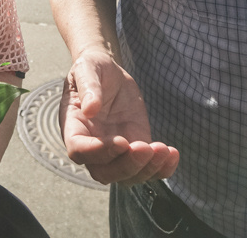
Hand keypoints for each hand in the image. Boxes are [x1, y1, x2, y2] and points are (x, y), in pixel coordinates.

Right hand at [59, 49, 179, 184]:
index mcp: (73, 128)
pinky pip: (147, 169)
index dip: (98, 152)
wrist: (109, 74)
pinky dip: (161, 169)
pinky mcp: (135, 149)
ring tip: (164, 150)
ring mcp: (114, 152)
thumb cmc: (92, 69)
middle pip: (104, 173)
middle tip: (146, 148)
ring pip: (127, 176)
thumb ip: (88, 87)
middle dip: (127, 166)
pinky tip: (172, 154)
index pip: (79, 151)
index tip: (121, 141)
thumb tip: (90, 109)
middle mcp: (91, 146)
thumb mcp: (87, 69)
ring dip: (147, 169)